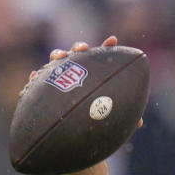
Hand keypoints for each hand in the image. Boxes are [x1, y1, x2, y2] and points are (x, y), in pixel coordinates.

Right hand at [25, 35, 142, 130]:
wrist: (71, 134)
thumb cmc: (94, 121)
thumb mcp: (109, 118)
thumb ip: (121, 116)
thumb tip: (139, 123)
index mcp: (92, 75)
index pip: (100, 58)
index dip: (106, 48)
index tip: (113, 41)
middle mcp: (75, 74)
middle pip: (76, 55)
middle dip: (78, 48)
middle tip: (82, 49)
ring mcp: (58, 80)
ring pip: (56, 62)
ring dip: (57, 56)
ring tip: (60, 57)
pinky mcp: (42, 90)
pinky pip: (36, 82)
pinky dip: (36, 77)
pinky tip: (35, 76)